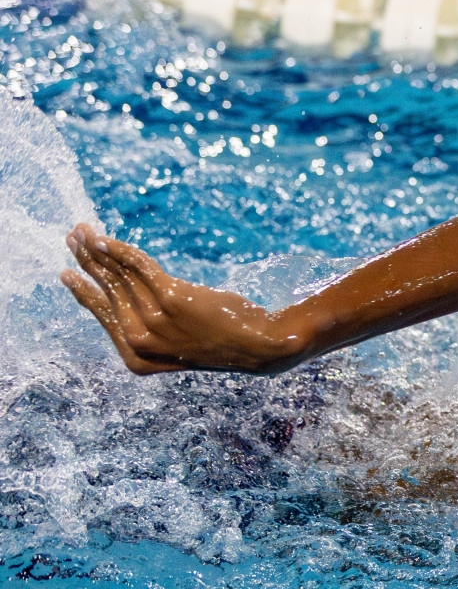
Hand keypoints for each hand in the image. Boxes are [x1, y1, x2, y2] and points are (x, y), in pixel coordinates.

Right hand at [60, 225, 307, 374]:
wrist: (260, 346)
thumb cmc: (218, 339)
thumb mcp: (174, 339)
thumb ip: (145, 324)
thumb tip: (116, 295)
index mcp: (136, 357)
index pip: (103, 314)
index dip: (85, 289)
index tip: (68, 271)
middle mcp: (140, 341)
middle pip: (108, 290)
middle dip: (86, 259)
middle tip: (72, 237)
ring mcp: (155, 321)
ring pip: (119, 276)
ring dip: (96, 247)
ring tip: (80, 231)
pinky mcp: (172, 299)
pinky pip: (138, 267)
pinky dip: (118, 249)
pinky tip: (103, 237)